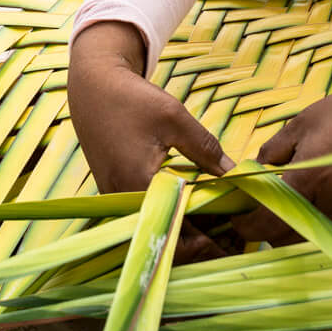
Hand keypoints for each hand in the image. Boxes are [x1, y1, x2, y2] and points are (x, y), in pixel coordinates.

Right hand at [69, 21, 235, 259]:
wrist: (93, 87)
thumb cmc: (133, 98)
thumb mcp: (174, 117)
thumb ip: (206, 148)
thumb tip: (238, 174)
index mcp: (137, 182)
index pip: (176, 228)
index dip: (207, 239)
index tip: (233, 236)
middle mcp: (121, 198)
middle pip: (164, 237)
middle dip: (198, 243)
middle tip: (230, 239)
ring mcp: (113, 197)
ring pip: (153, 228)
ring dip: (183, 232)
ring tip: (216, 228)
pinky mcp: (112, 191)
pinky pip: (143, 215)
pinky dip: (167, 217)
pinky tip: (191, 210)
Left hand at [232, 68, 331, 244]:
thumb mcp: (304, 122)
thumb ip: (274, 151)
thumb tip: (254, 171)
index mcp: (311, 180)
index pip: (267, 220)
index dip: (246, 224)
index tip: (237, 219)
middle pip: (286, 238)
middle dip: (266, 231)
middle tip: (256, 214)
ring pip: (312, 240)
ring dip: (292, 232)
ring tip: (285, 210)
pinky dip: (320, 228)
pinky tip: (316, 208)